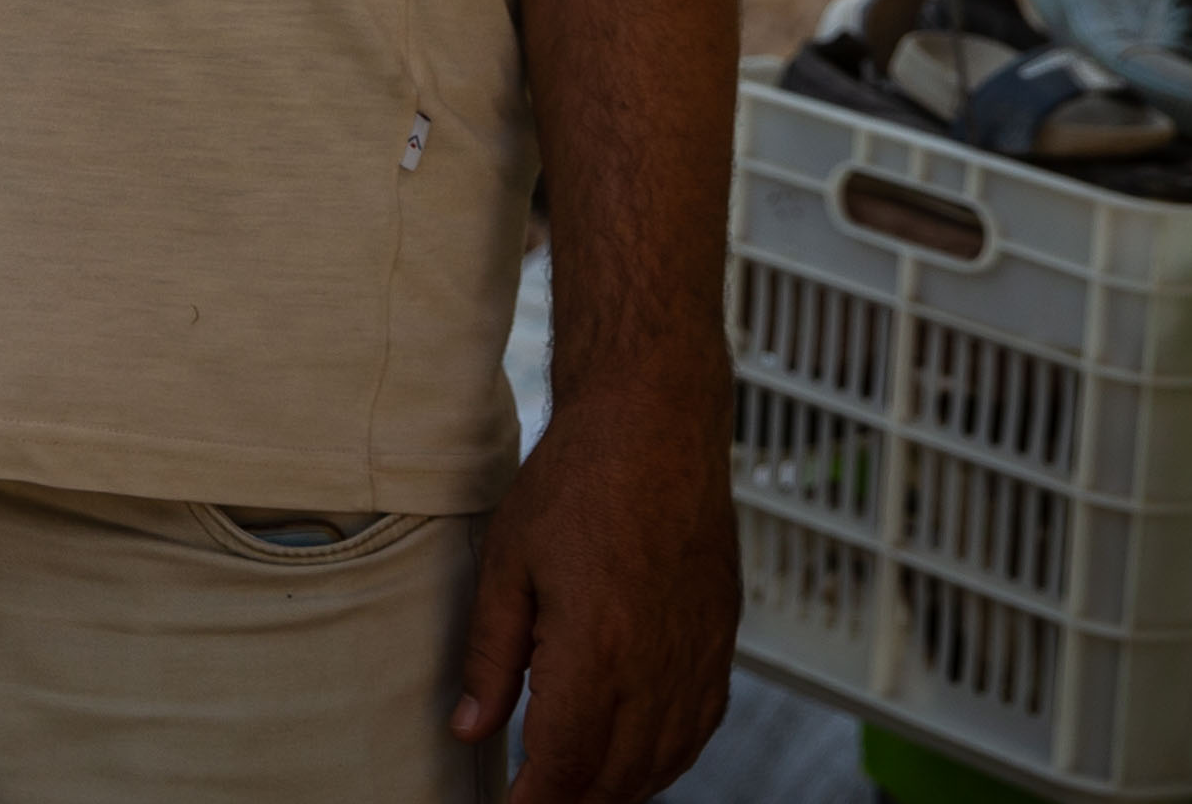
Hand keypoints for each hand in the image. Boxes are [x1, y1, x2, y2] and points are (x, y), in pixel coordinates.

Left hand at [449, 378, 741, 803]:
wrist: (658, 426)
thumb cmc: (578, 480)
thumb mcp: (507, 564)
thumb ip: (490, 658)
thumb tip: (470, 729)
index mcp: (597, 652)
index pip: (564, 768)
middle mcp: (656, 669)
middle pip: (613, 781)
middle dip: (569, 803)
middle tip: (531, 801)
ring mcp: (697, 661)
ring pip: (660, 765)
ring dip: (615, 790)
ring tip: (570, 789)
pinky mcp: (721, 646)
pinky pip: (696, 732)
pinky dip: (662, 761)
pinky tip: (632, 760)